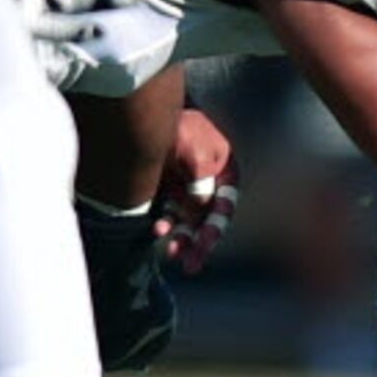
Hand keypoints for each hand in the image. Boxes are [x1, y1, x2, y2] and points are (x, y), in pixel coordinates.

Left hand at [152, 107, 238, 274]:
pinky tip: (158, 230)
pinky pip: (169, 213)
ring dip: (181, 239)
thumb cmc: (181, 127)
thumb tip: (198, 209)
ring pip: (187, 222)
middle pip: (207, 221)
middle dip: (199, 244)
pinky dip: (165, 224)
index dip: (214, 229)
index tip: (204, 246)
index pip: (223, 209)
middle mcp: (210, 184)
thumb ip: (201, 182)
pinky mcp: (168, 189)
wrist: (151, 110)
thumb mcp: (196, 152)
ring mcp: (188, 187)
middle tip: (190, 266)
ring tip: (171, 253)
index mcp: (225, 173)